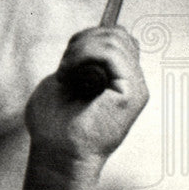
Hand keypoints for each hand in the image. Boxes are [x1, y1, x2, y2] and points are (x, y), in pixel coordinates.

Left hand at [25, 26, 148, 174]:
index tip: (68, 53)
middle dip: (86, 39)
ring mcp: (134, 88)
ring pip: (114, 41)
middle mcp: (131, 83)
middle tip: (65, 66)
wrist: (56, 154)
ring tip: (65, 74)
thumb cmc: (54, 125)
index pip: (119, 40)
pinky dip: (84, 56)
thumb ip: (81, 61)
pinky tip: (68, 75)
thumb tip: (86, 39)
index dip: (91, 36)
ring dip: (80, 50)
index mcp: (118, 81)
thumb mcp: (66, 82)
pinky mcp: (132, 94)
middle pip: (119, 35)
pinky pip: (112, 54)